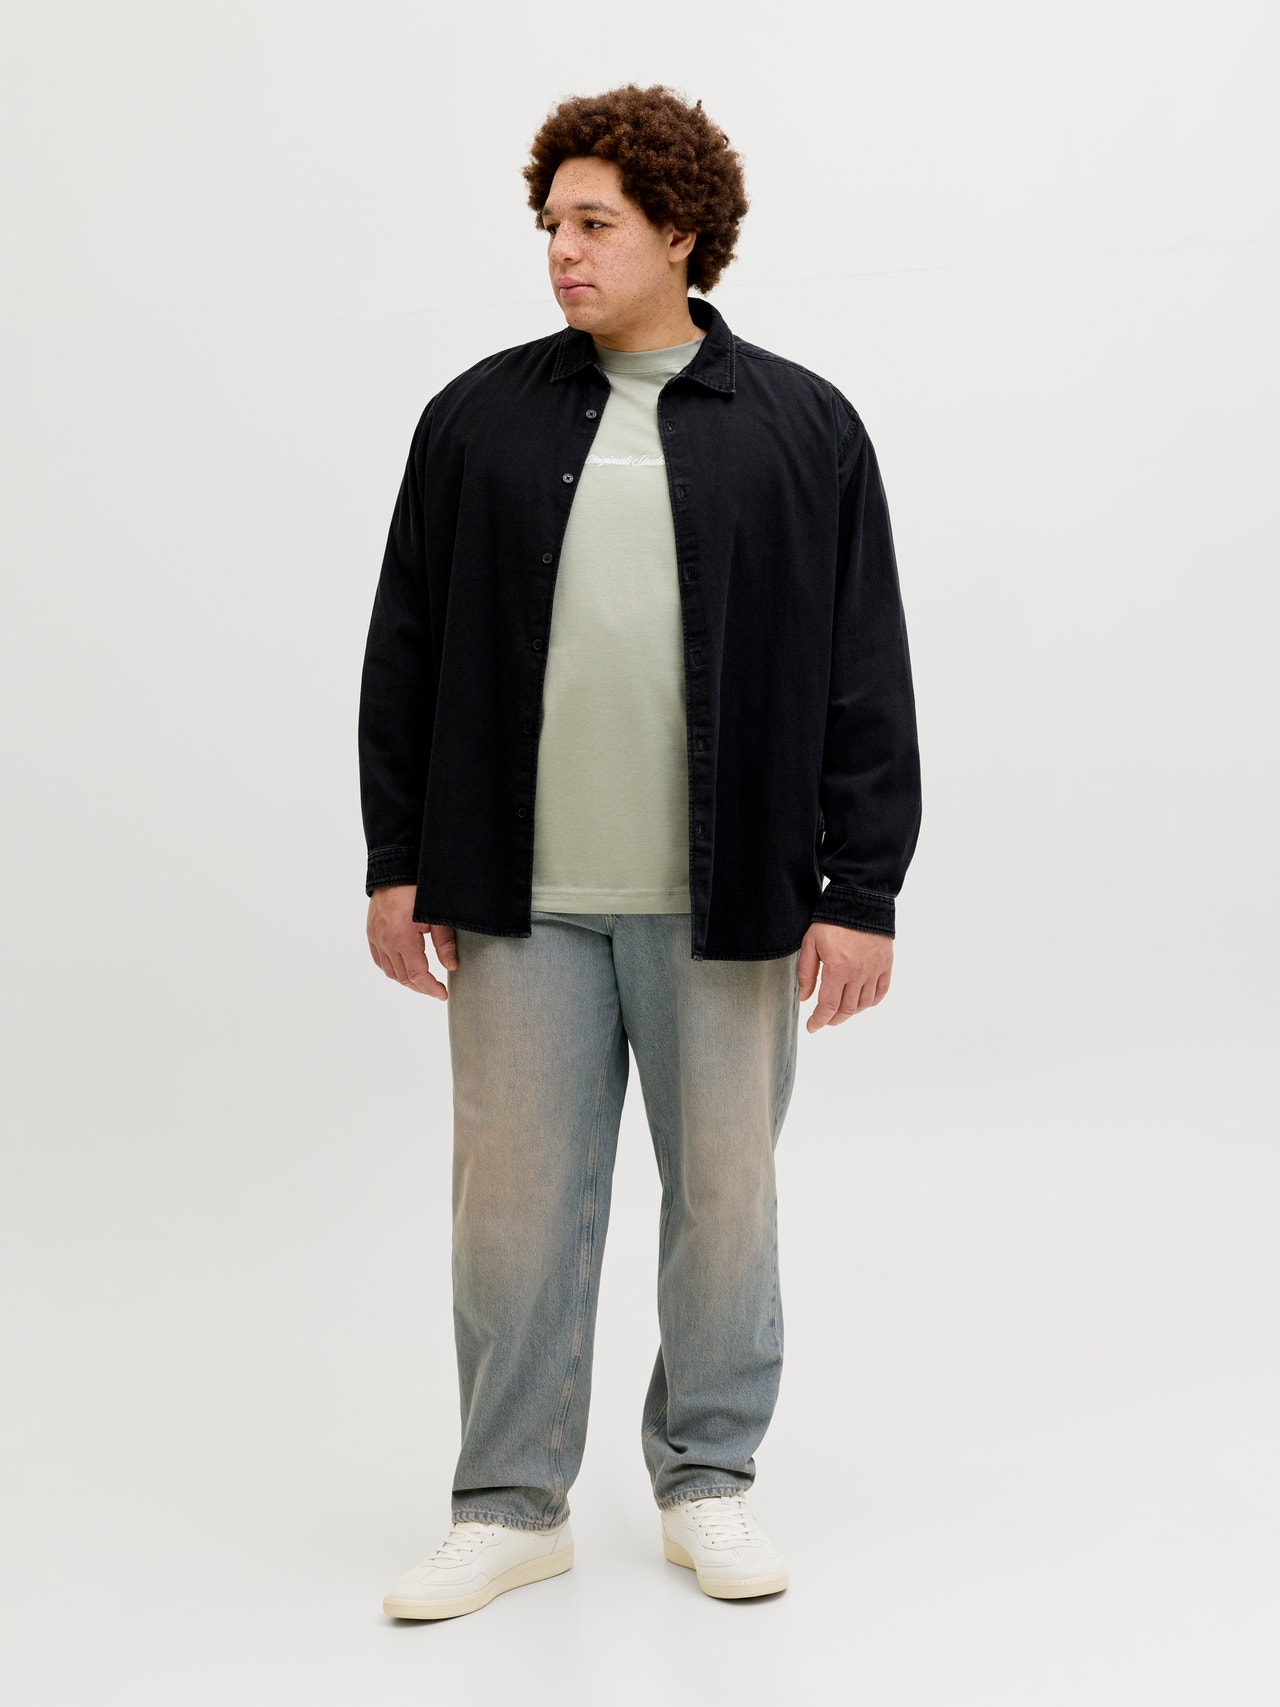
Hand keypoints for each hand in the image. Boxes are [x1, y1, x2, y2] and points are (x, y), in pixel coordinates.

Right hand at [366, 885, 457, 999]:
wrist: (395, 869)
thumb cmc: (418, 889)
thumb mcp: (437, 916)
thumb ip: (445, 944)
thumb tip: (451, 966)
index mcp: (403, 938)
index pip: (417, 975)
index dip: (430, 988)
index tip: (442, 994)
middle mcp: (386, 941)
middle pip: (402, 977)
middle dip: (420, 987)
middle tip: (435, 990)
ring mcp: (376, 937)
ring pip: (389, 971)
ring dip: (405, 980)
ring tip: (421, 982)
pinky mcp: (371, 932)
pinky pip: (379, 960)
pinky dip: (390, 969)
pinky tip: (402, 969)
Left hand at [797, 921, 892, 1031]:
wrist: (860, 900)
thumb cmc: (831, 921)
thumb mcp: (810, 943)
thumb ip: (806, 972)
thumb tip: (804, 998)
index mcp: (837, 968)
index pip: (828, 1006)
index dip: (819, 1021)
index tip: (812, 1027)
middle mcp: (858, 973)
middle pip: (847, 1009)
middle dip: (833, 1019)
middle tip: (824, 1020)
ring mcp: (875, 970)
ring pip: (864, 1004)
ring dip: (851, 1012)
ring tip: (840, 1011)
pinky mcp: (886, 964)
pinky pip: (881, 992)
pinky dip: (870, 1002)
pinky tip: (861, 1002)